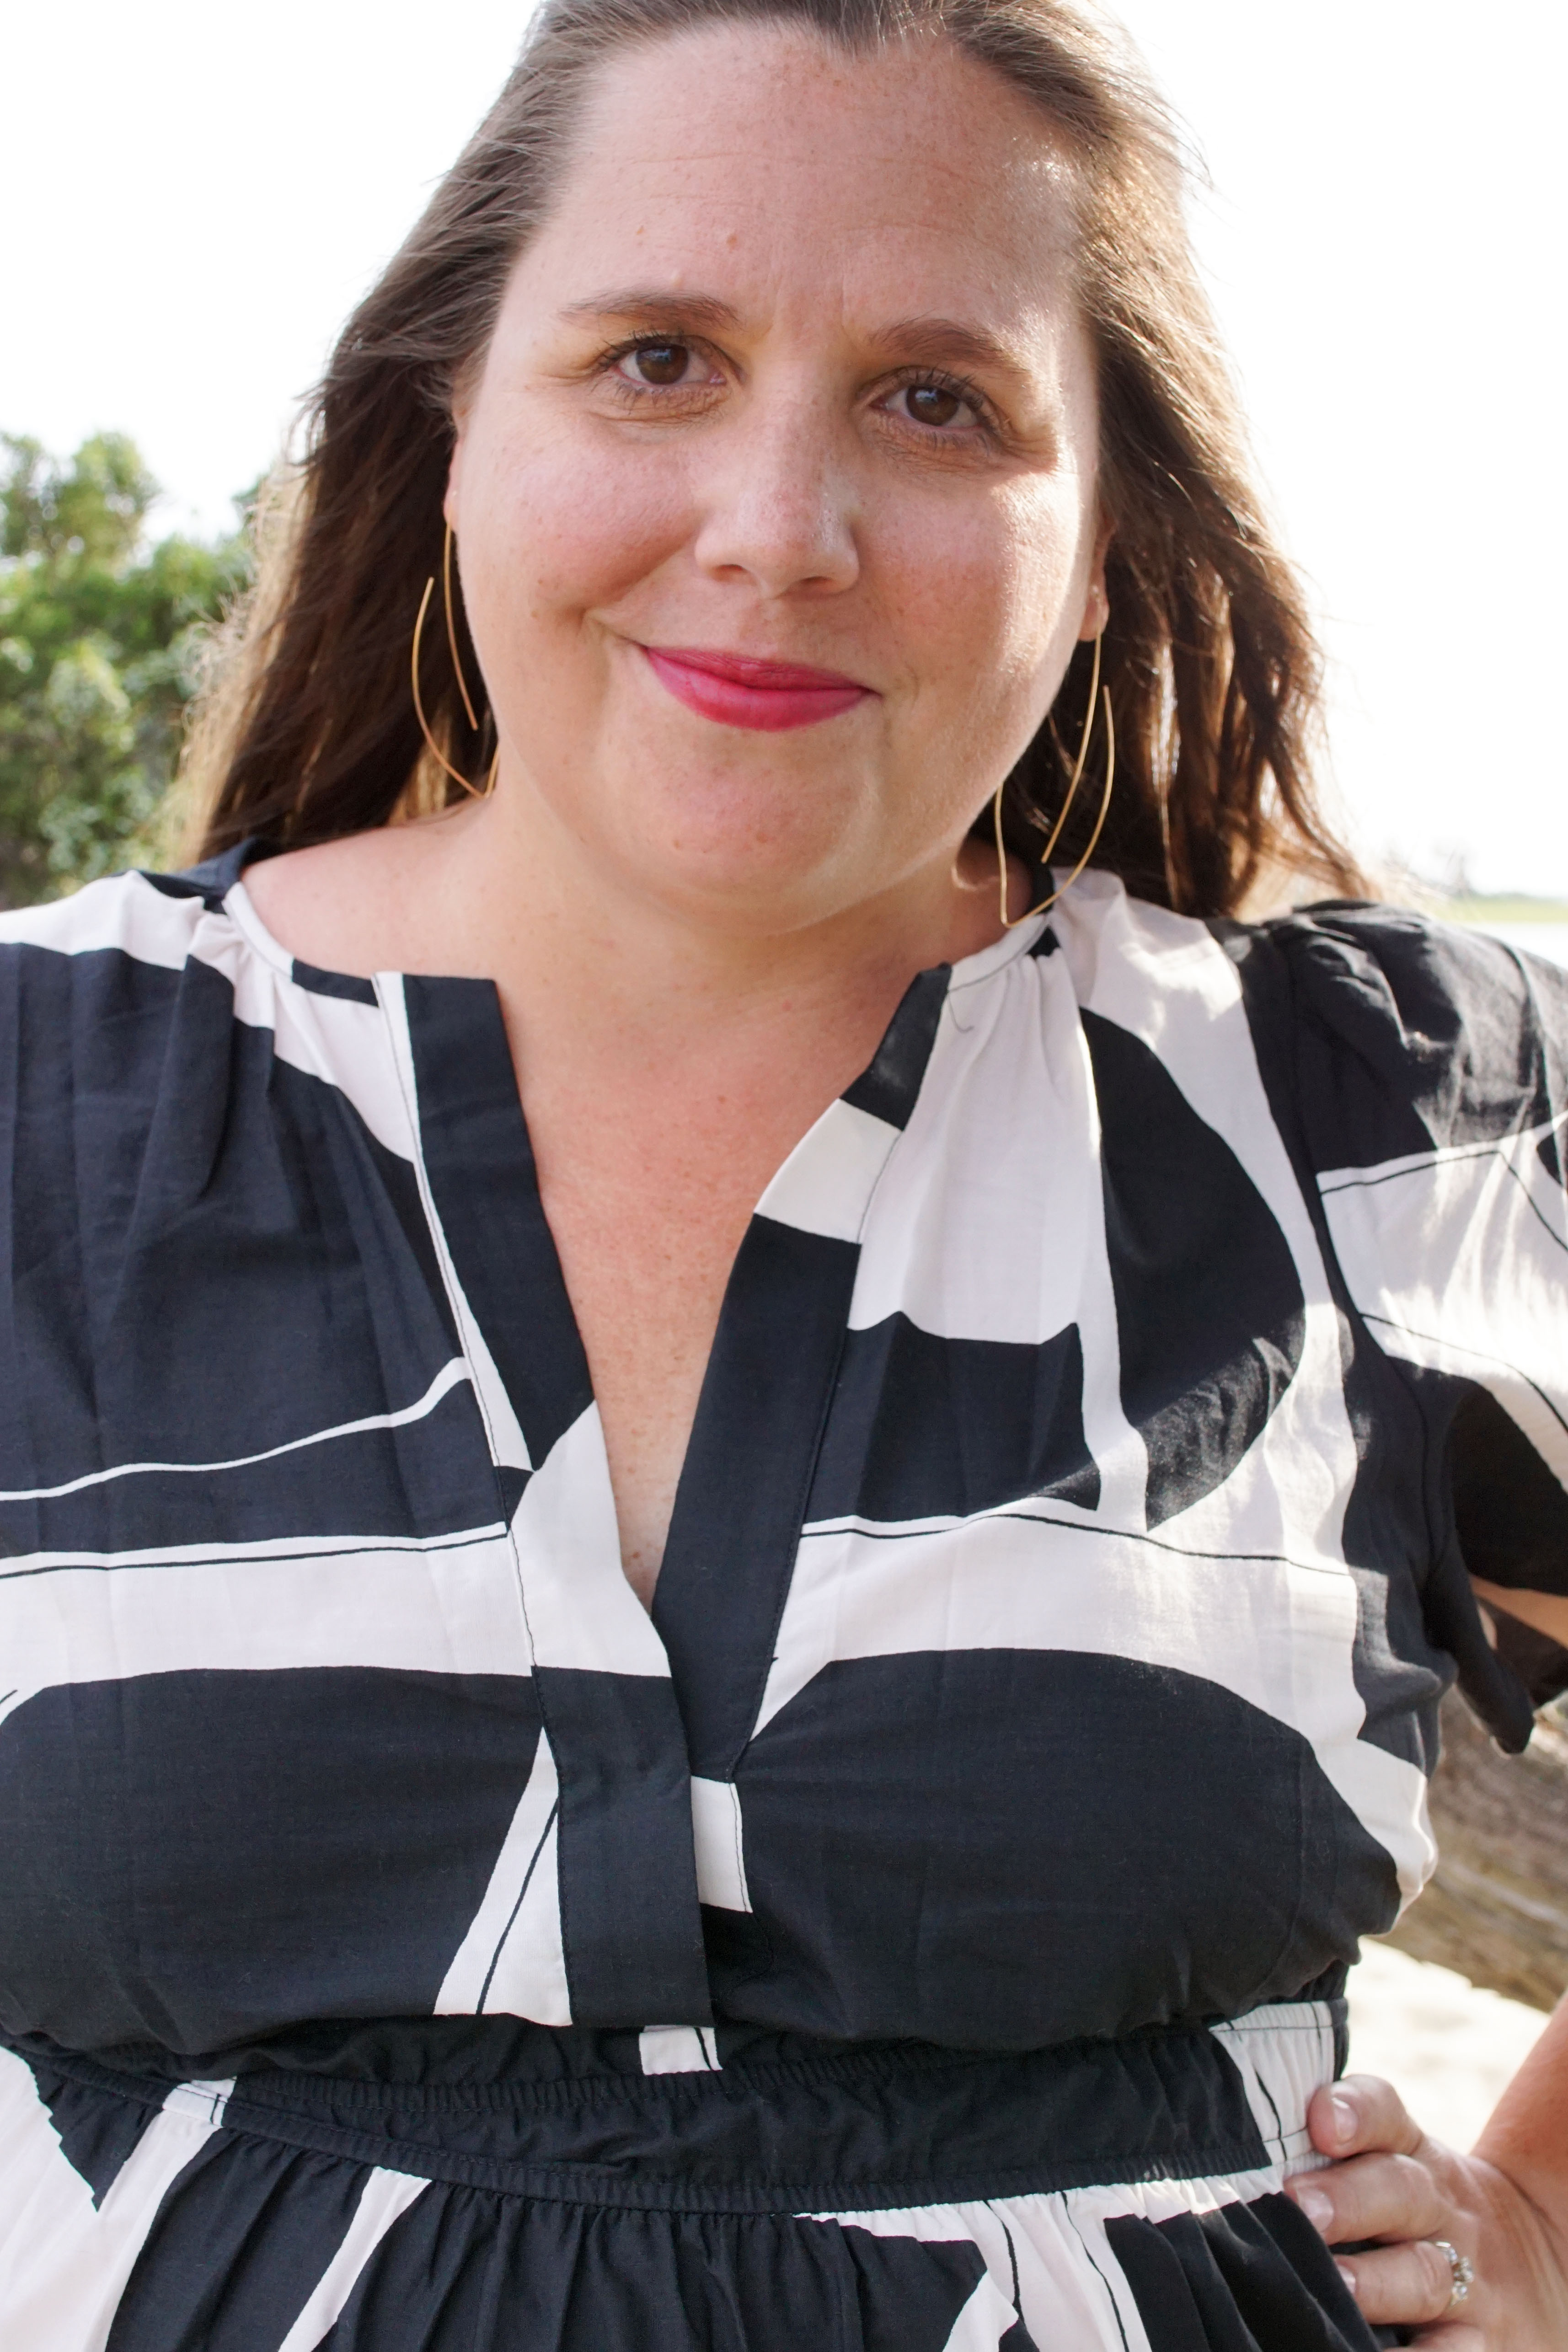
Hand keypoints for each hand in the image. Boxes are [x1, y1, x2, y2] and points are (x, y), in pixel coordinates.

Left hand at [1283, 2074, 1567, 2347]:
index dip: (1354, 2112)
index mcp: (1410, 2152)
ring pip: (1421, 2273)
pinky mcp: (1478, 2341)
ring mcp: (1465, 2276)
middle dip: (1348, 2198)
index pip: (1384, 2114)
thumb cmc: (1410, 2209)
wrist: (1525, 2262)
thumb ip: (1324, 2156)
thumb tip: (1235, 2161)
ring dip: (1374, 2281)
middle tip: (1300, 2206)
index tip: (1320, 2121)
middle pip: (1399, 2190)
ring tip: (1332, 2285)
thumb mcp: (1389, 2165)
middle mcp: (1439, 2207)